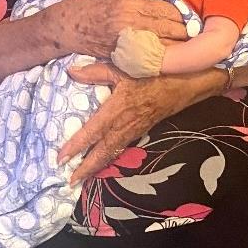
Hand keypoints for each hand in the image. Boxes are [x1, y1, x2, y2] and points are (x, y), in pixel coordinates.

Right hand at [53, 0, 187, 58]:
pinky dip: (159, 57)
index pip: (166, 9)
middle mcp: (131, 23)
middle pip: (168, 28)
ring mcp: (127, 41)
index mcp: (131, 3)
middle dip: (183, 31)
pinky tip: (168, 56)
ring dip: (176, 45)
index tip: (191, 16)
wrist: (65, 27)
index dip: (182, 14)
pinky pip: (147, 57)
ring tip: (187, 44)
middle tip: (194, 31)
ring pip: (161, 44)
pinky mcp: (122, 55)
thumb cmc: (88, 3)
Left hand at [60, 64, 224, 182]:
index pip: (93, 131)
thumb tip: (71, 71)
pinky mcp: (143, 129)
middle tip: (70, 181)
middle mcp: (126, 123)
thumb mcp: (125, 66)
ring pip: (114, 152)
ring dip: (98, 165)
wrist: (186, 81)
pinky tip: (104, 159)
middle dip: (86, 168)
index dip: (76, 146)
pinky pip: (124, 146)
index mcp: (118, 108)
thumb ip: (97, 71)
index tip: (61, 158)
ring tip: (83, 176)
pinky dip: (111, 156)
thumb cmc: (155, 71)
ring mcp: (136, 129)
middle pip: (103, 151)